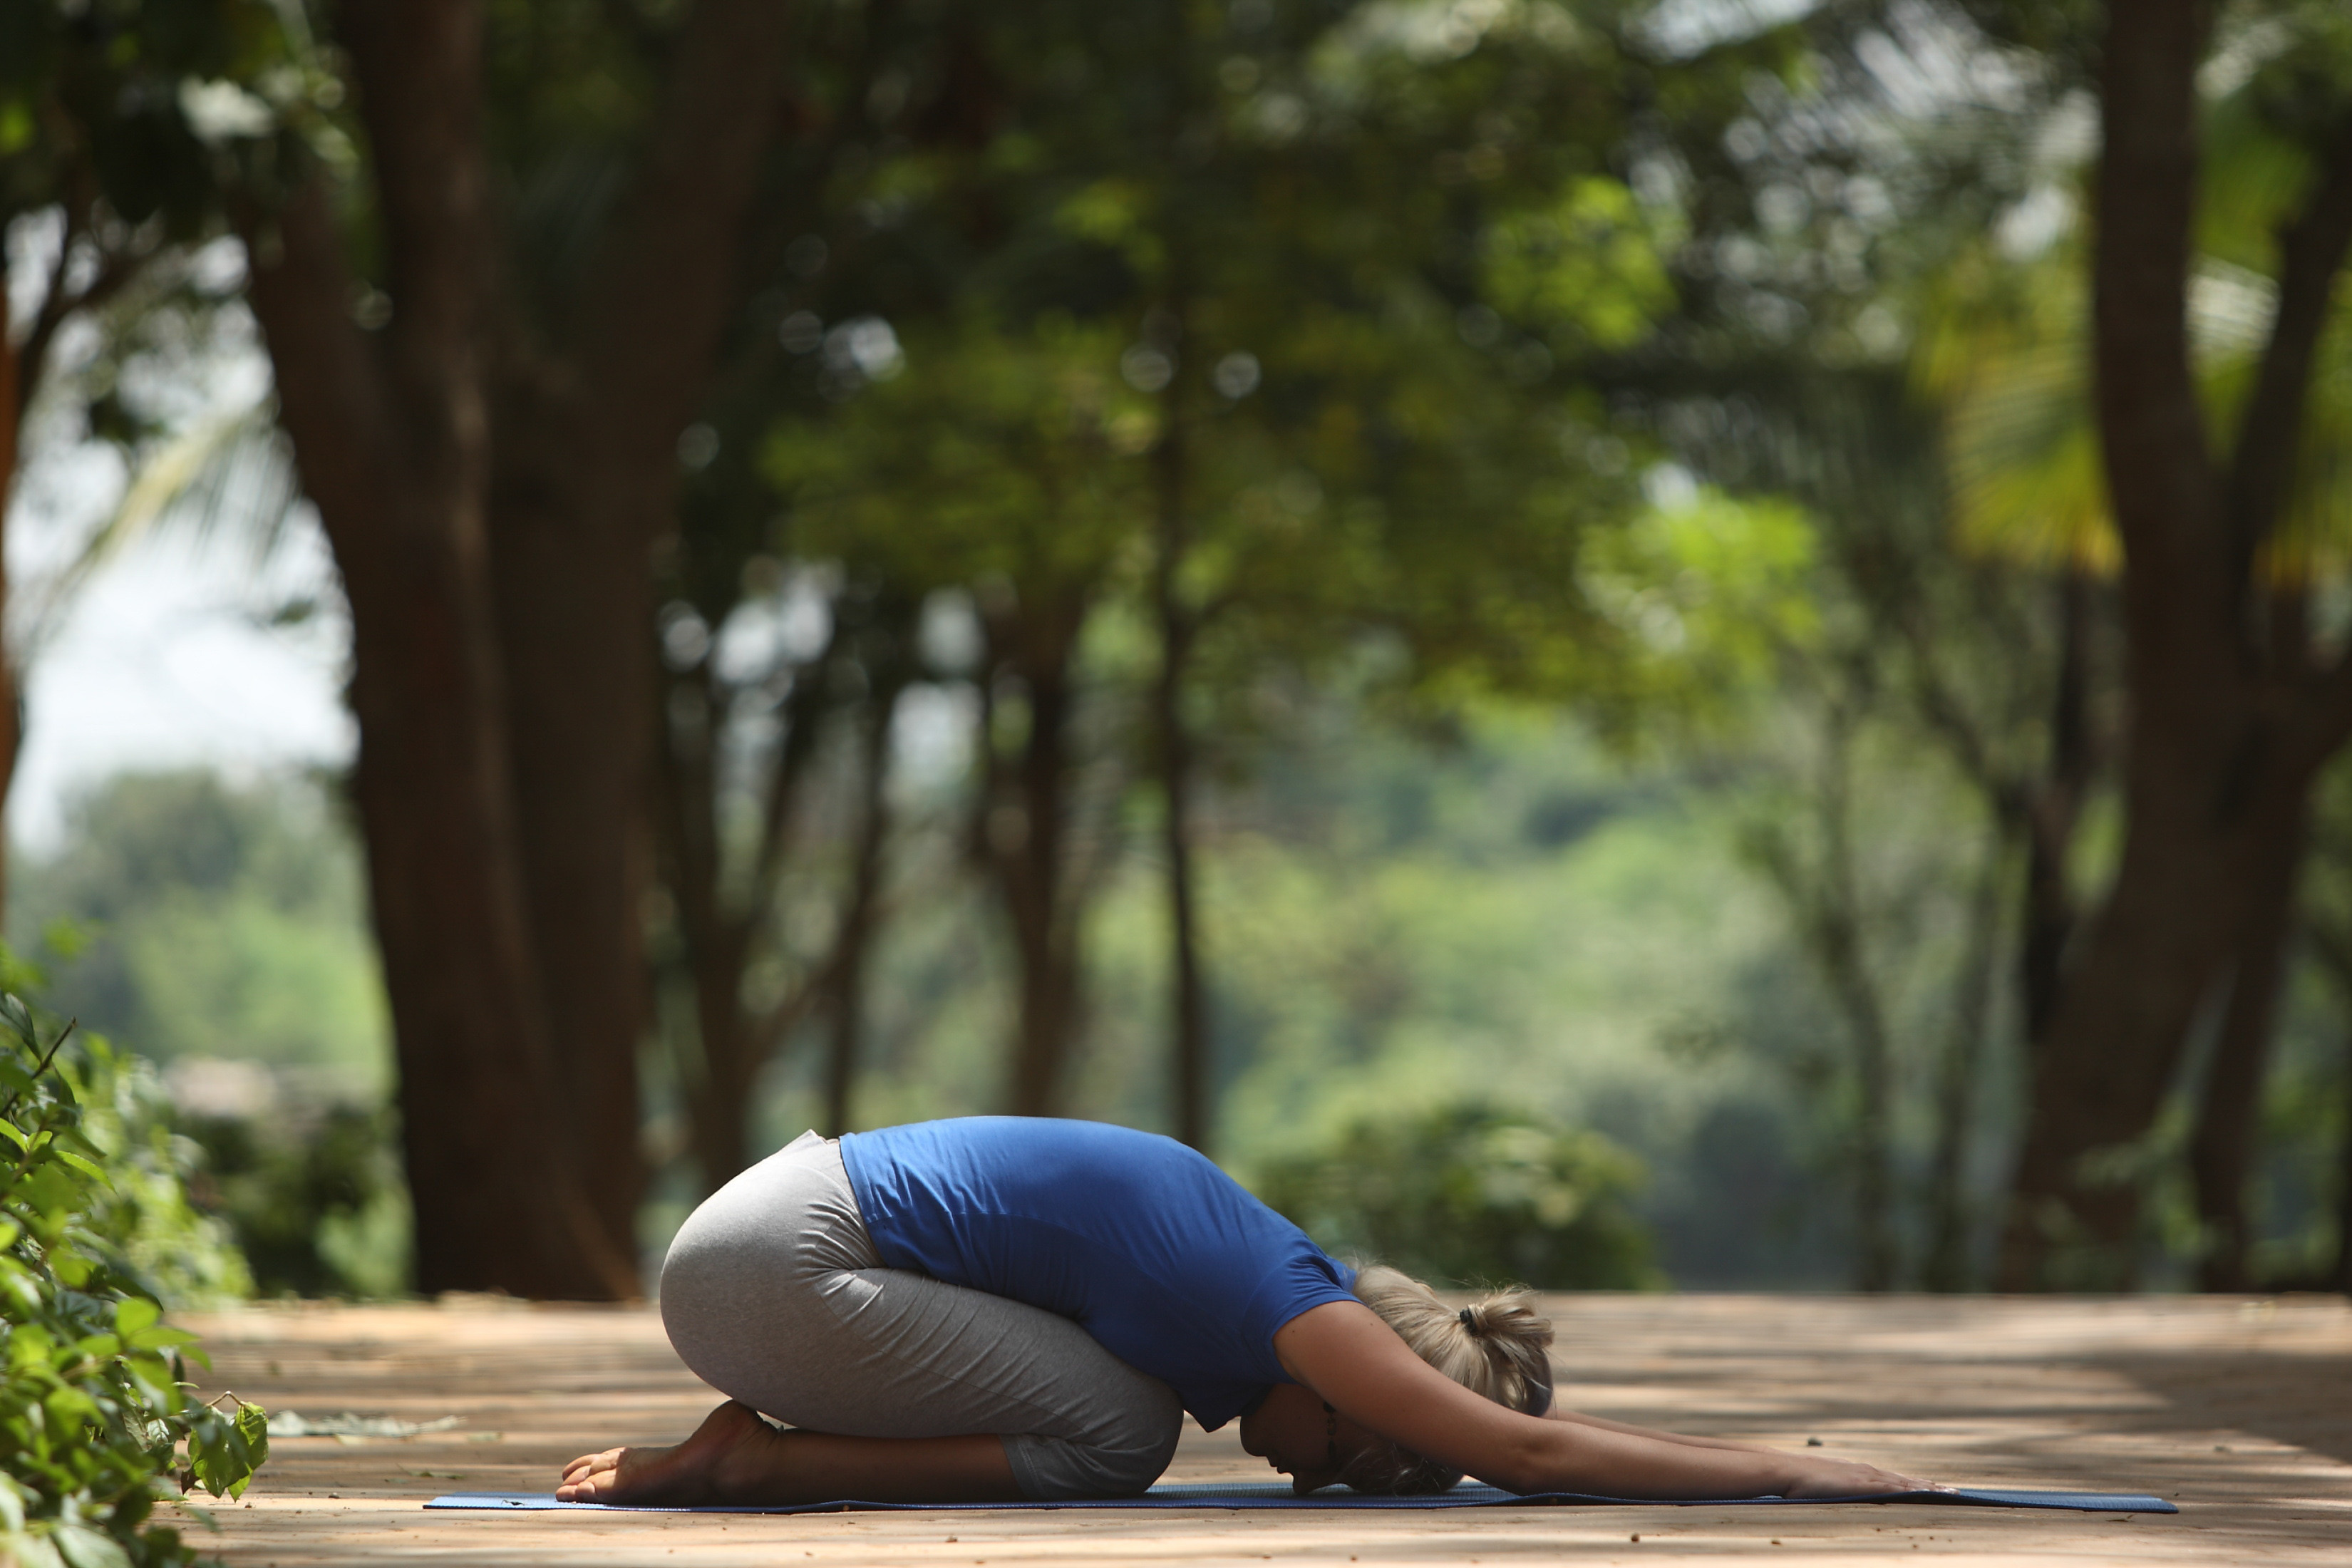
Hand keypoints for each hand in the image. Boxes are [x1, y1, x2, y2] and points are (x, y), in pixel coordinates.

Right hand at [1780, 1454, 1940, 1497]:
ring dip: (1927, 1489)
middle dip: (1932, 1487)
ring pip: (1903, 1484)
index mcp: (1861, 1474)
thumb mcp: (1830, 1486)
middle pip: (1907, 1481)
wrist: (1785, 1470)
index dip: (1919, 1485)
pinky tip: (1923, 1495)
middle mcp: (1868, 1472)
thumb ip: (1845, 1491)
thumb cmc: (1803, 1481)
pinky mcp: (1860, 1485)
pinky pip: (1890, 1489)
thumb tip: (1852, 1500)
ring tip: (1949, 1494)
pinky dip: (1909, 1491)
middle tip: (1957, 1493)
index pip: (1897, 1480)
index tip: (1939, 1489)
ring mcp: (1865, 1477)